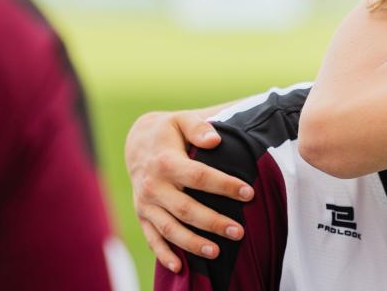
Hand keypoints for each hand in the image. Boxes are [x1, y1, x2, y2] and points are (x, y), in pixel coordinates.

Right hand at [125, 110, 253, 272]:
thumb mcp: (182, 120)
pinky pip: (152, 238)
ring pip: (170, 229)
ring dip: (192, 243)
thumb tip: (215, 139)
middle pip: (186, 209)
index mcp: (166, 162)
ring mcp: (146, 204)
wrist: (137, 142)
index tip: (249, 193)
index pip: (200, 177)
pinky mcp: (143, 215)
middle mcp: (154, 186)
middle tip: (239, 232)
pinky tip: (180, 268)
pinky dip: (163, 255)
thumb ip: (199, 128)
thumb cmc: (169, 131)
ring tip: (217, 252)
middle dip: (213, 222)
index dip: (225, 186)